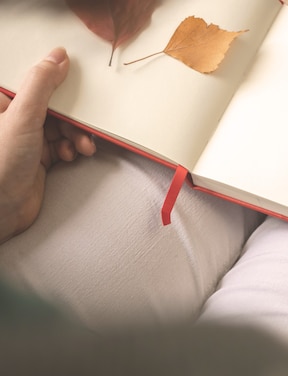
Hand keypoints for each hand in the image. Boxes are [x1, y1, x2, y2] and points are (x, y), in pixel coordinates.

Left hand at [0, 47, 95, 243]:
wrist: (1, 210)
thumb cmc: (1, 162)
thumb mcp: (23, 116)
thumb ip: (41, 84)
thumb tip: (58, 56)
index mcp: (3, 102)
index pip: (34, 81)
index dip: (56, 79)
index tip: (77, 78)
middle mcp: (15, 118)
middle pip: (54, 104)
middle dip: (74, 115)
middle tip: (83, 122)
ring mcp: (28, 138)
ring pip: (63, 125)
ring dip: (77, 134)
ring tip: (82, 146)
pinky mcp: (40, 157)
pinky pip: (65, 144)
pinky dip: (74, 148)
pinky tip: (73, 155)